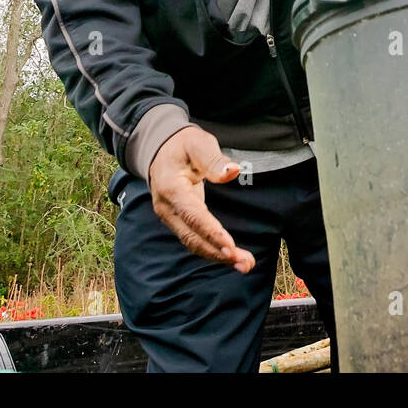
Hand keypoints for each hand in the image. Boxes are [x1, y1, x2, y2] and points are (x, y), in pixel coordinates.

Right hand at [148, 125, 256, 273]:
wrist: (160, 149)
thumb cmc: (183, 145)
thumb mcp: (198, 143)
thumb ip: (214, 159)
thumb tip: (232, 172)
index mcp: (171, 188)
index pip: (193, 215)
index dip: (212, 232)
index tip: (231, 247)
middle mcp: (166, 208)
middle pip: (192, 237)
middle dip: (219, 252)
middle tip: (246, 263)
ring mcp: (169, 217)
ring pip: (193, 243)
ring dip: (218, 256)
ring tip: (245, 264)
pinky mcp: (177, 222)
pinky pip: (194, 240)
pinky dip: (212, 250)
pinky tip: (232, 257)